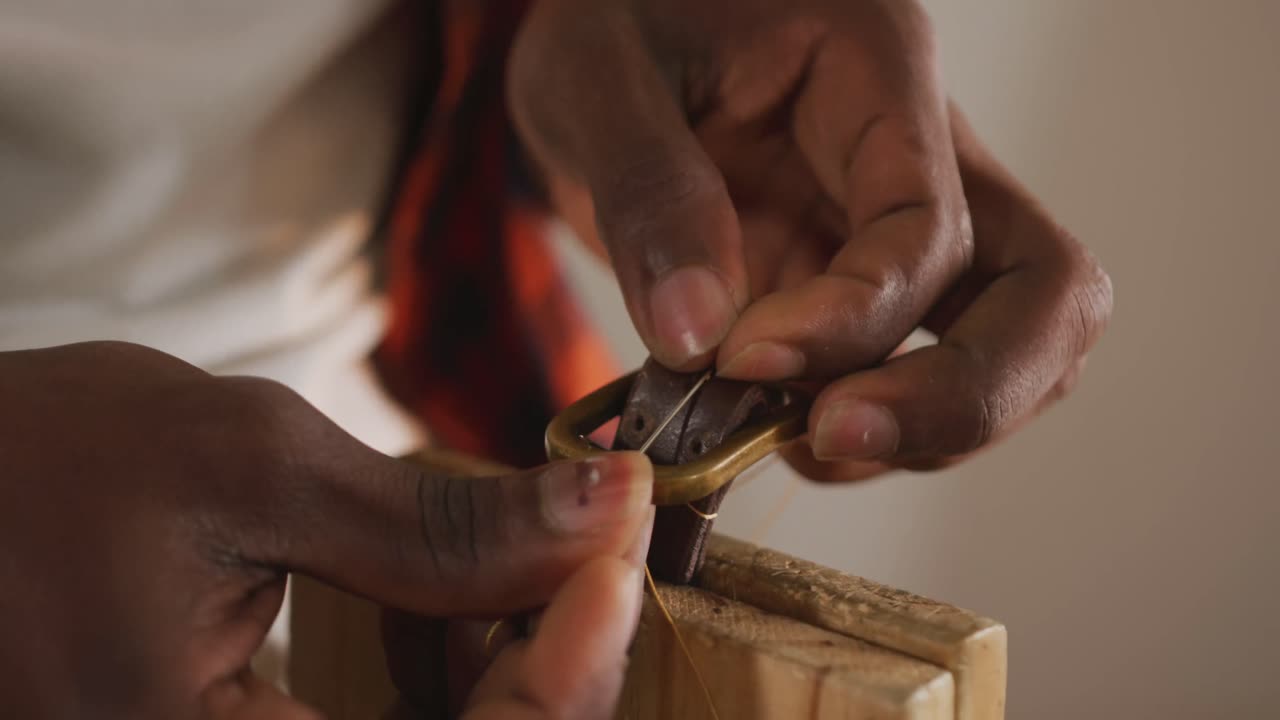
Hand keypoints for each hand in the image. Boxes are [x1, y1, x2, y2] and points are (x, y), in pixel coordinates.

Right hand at [0, 342, 653, 717]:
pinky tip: (436, 597)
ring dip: (498, 665)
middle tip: (567, 545)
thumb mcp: (254, 471)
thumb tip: (604, 508)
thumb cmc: (39, 463)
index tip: (617, 547)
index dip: (575, 671)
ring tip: (493, 560)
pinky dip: (441, 676)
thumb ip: (441, 525)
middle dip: (544, 661)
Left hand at [509, 0, 1112, 478]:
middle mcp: (926, 152)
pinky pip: (921, 372)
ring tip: (790, 443)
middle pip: (1046, 292)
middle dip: (961, 395)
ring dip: (920, 426)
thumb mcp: (594, 77)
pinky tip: (780, 434)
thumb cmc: (610, 26)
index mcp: (877, 68)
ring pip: (1009, 347)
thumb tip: (700, 337)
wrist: (606, 54)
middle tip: (831, 439)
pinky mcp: (870, 288)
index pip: (930, 222)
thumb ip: (648, 191)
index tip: (739, 362)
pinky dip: (873, 431)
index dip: (850, 319)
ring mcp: (906, 229)